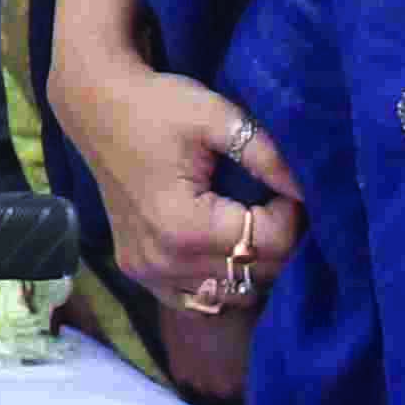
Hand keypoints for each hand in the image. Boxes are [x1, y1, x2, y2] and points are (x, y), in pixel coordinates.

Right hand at [48, 45, 300, 331]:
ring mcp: (148, 272)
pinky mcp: (138, 272)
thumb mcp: (215, 116)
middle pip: (255, 273)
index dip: (292, 216)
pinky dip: (220, 281)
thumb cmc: (156, 105)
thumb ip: (266, 155)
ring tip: (252, 224)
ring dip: (253, 265)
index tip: (290, 189)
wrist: (95, 105)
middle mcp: (163, 260)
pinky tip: (223, 249)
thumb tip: (310, 191)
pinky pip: (199, 299)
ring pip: (232, 293)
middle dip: (278, 241)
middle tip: (276, 204)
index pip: (268, 243)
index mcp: (183, 225)